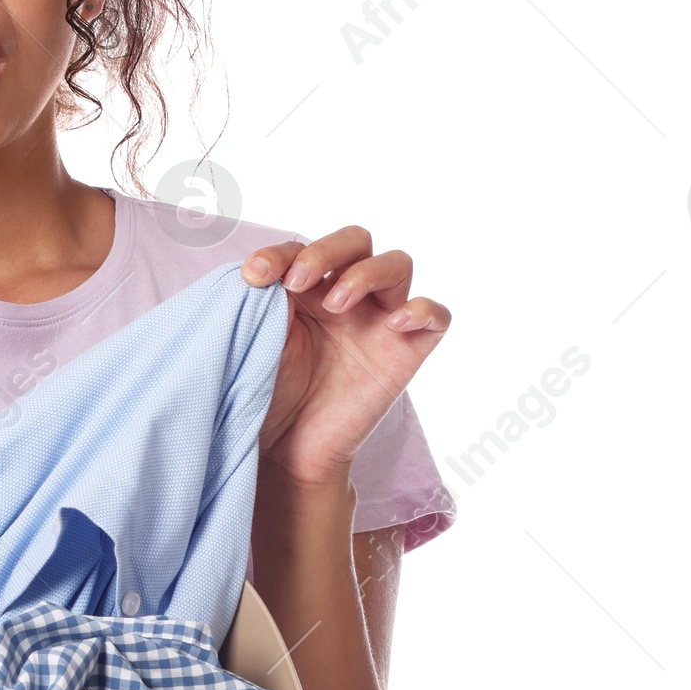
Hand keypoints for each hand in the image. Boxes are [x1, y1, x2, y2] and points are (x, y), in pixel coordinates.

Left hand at [241, 226, 449, 487]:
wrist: (286, 449)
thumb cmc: (266, 392)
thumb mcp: (254, 340)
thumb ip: (261, 302)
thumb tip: (261, 271)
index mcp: (306, 289)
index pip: (303, 248)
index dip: (279, 253)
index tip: (254, 276)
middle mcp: (346, 298)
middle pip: (356, 241)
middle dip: (326, 251)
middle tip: (297, 282)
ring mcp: (379, 321)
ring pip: (397, 264)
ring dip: (365, 274)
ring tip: (334, 305)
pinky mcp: (407, 351)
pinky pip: (437, 316)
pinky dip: (424, 308)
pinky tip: (396, 321)